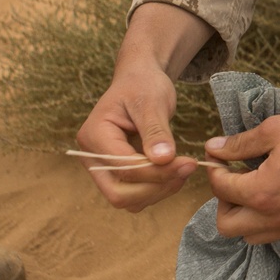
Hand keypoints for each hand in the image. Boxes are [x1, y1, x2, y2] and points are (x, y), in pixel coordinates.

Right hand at [75, 2, 214, 211]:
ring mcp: (102, 167)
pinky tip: (174, 171)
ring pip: (128, 199)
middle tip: (186, 169)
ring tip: (183, 168)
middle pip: (119, 193)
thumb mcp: (152, 102)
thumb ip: (156, 132)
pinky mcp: (116, 172)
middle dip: (155, 187)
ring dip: (158, 191)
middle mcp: (91, 156)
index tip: (188, 163)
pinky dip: (156, 189)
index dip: (157, 172)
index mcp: (94, 135)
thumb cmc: (143, 85)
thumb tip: (163, 160)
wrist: (140, 80)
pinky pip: (135, 194)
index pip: (124, 168)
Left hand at [206, 66, 279, 243]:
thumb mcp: (275, 129)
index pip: (221, 190)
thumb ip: (239, 144)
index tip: (220, 160)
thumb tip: (213, 149)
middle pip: (228, 227)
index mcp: (264, 192)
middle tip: (234, 180)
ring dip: (246, 216)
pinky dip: (272, 219)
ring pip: (253, 236)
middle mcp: (278, 218)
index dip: (215, 171)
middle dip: (224, 202)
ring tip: (257, 188)